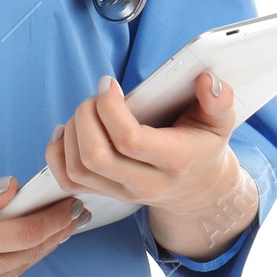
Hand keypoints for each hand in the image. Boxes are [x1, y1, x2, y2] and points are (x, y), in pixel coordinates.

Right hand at [0, 176, 86, 276]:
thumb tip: (13, 189)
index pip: (24, 234)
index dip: (53, 220)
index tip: (72, 205)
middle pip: (24, 257)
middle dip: (53, 236)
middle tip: (74, 217)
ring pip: (11, 275)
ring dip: (34, 253)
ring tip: (53, 232)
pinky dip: (8, 269)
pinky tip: (15, 252)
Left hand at [45, 71, 256, 253]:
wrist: (199, 190)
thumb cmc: (203, 147)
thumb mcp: (220, 123)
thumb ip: (219, 101)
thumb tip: (209, 82)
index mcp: (174, 160)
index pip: (129, 139)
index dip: (109, 107)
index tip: (108, 84)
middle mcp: (145, 183)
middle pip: (96, 156)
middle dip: (85, 116)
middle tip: (97, 96)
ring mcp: (123, 192)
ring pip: (78, 168)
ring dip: (71, 131)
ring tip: (86, 110)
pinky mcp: (105, 194)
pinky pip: (68, 182)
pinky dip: (57, 154)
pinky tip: (67, 131)